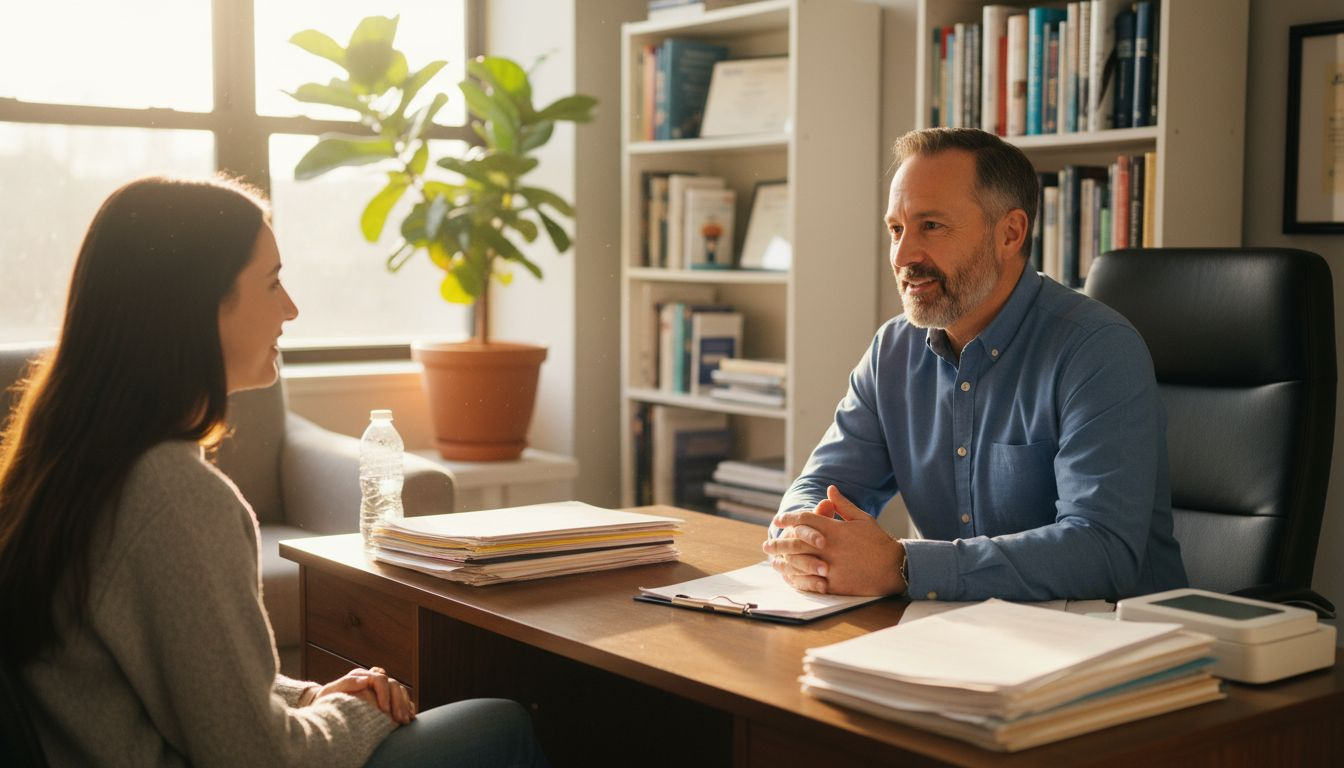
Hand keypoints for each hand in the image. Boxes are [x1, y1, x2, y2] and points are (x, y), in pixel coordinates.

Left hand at [314, 667, 416, 724]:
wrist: (325, 708)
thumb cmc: (325, 701)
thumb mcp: (330, 691)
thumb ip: (346, 683)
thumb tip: (366, 680)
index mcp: (361, 675)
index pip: (380, 679)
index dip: (384, 693)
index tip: (384, 710)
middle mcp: (373, 679)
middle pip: (394, 685)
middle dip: (398, 702)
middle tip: (399, 719)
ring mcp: (381, 689)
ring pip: (400, 691)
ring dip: (405, 705)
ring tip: (405, 721)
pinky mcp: (386, 699)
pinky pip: (402, 700)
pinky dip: (407, 707)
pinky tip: (409, 717)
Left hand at [762, 485, 905, 595]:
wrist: (894, 567)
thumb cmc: (877, 542)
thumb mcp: (862, 518)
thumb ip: (842, 504)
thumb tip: (829, 490)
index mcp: (835, 529)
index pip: (804, 519)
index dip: (789, 518)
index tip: (778, 520)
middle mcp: (829, 547)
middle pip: (796, 542)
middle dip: (778, 543)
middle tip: (766, 545)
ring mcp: (831, 567)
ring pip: (799, 563)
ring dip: (783, 562)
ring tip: (773, 562)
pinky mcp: (834, 584)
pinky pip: (810, 582)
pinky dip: (797, 580)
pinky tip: (789, 578)